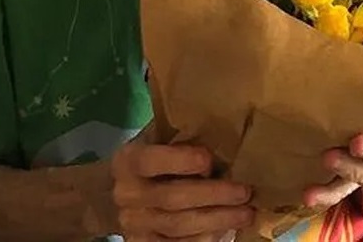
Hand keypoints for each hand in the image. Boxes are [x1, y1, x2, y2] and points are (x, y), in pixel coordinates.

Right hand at [103, 141, 253, 240]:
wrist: (116, 195)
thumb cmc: (153, 158)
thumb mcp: (159, 140)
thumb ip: (183, 137)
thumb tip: (230, 132)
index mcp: (128, 161)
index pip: (150, 160)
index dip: (181, 160)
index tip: (209, 160)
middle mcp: (126, 195)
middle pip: (173, 198)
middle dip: (214, 195)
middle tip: (245, 192)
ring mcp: (133, 224)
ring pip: (178, 227)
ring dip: (217, 220)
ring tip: (246, 213)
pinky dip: (205, 238)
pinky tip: (227, 229)